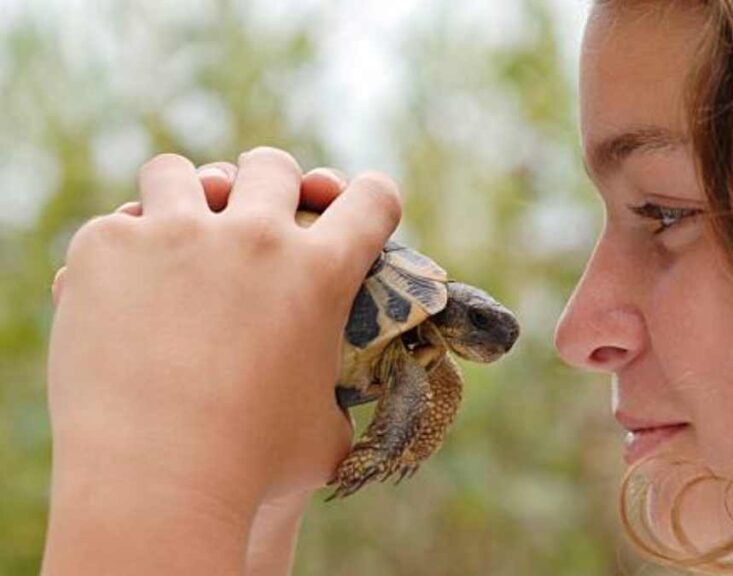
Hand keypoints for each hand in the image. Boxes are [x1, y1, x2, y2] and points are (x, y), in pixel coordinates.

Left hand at [44, 147, 400, 574]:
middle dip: (268, 188)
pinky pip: (119, 221)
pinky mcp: (109, 247)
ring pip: (185, 172)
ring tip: (177, 235)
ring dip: (187, 198)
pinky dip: (123, 250)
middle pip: (272, 166)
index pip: (373, 197)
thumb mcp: (325, 431)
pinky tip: (122, 288)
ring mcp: (178, 233)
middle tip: (254, 224)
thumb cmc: (255, 467)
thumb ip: (335, 397)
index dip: (372, 200)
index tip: (351, 212)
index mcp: (323, 272)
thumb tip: (337, 406)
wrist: (157, 483)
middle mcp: (256, 236)